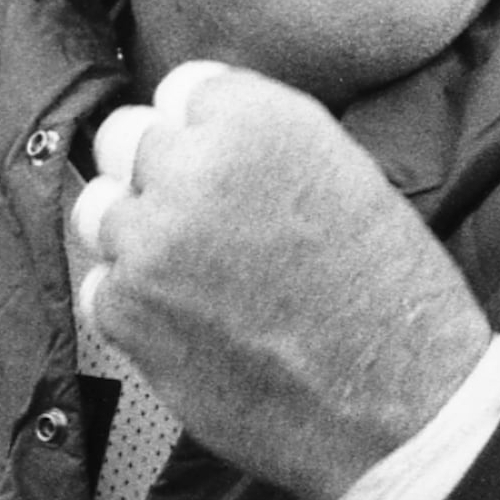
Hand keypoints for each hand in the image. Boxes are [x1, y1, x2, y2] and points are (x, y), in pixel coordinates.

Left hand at [67, 62, 495, 499]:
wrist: (399, 409)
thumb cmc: (390, 299)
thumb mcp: (345, 176)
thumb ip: (263, 141)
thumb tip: (201, 134)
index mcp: (255, 121)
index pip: (183, 89)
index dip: (204, 130)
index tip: (222, 162)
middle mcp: (191, 169)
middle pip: (127, 139)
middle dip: (159, 172)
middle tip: (205, 221)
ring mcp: (147, 242)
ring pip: (100, 209)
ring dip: (136, 234)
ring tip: (195, 273)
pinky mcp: (125, 313)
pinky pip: (101, 284)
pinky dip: (134, 303)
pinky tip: (190, 323)